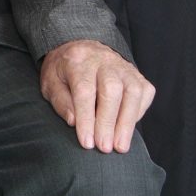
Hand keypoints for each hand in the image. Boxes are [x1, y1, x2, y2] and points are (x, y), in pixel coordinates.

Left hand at [40, 39, 153, 153]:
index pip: (85, 90)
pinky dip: (138, 113)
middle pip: (111, 89)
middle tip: (104, 148)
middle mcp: (103, 59)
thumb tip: (73, 122)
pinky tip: (126, 129)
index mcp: (78, 60)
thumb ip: (60, 101)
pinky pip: (144, 92)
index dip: (87, 118)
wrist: (81, 48)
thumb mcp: (50, 83)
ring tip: (120, 146)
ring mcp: (123, 66)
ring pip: (133, 90)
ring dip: (127, 122)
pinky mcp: (136, 73)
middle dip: (108, 122)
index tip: (87, 143)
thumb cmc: (64, 71)